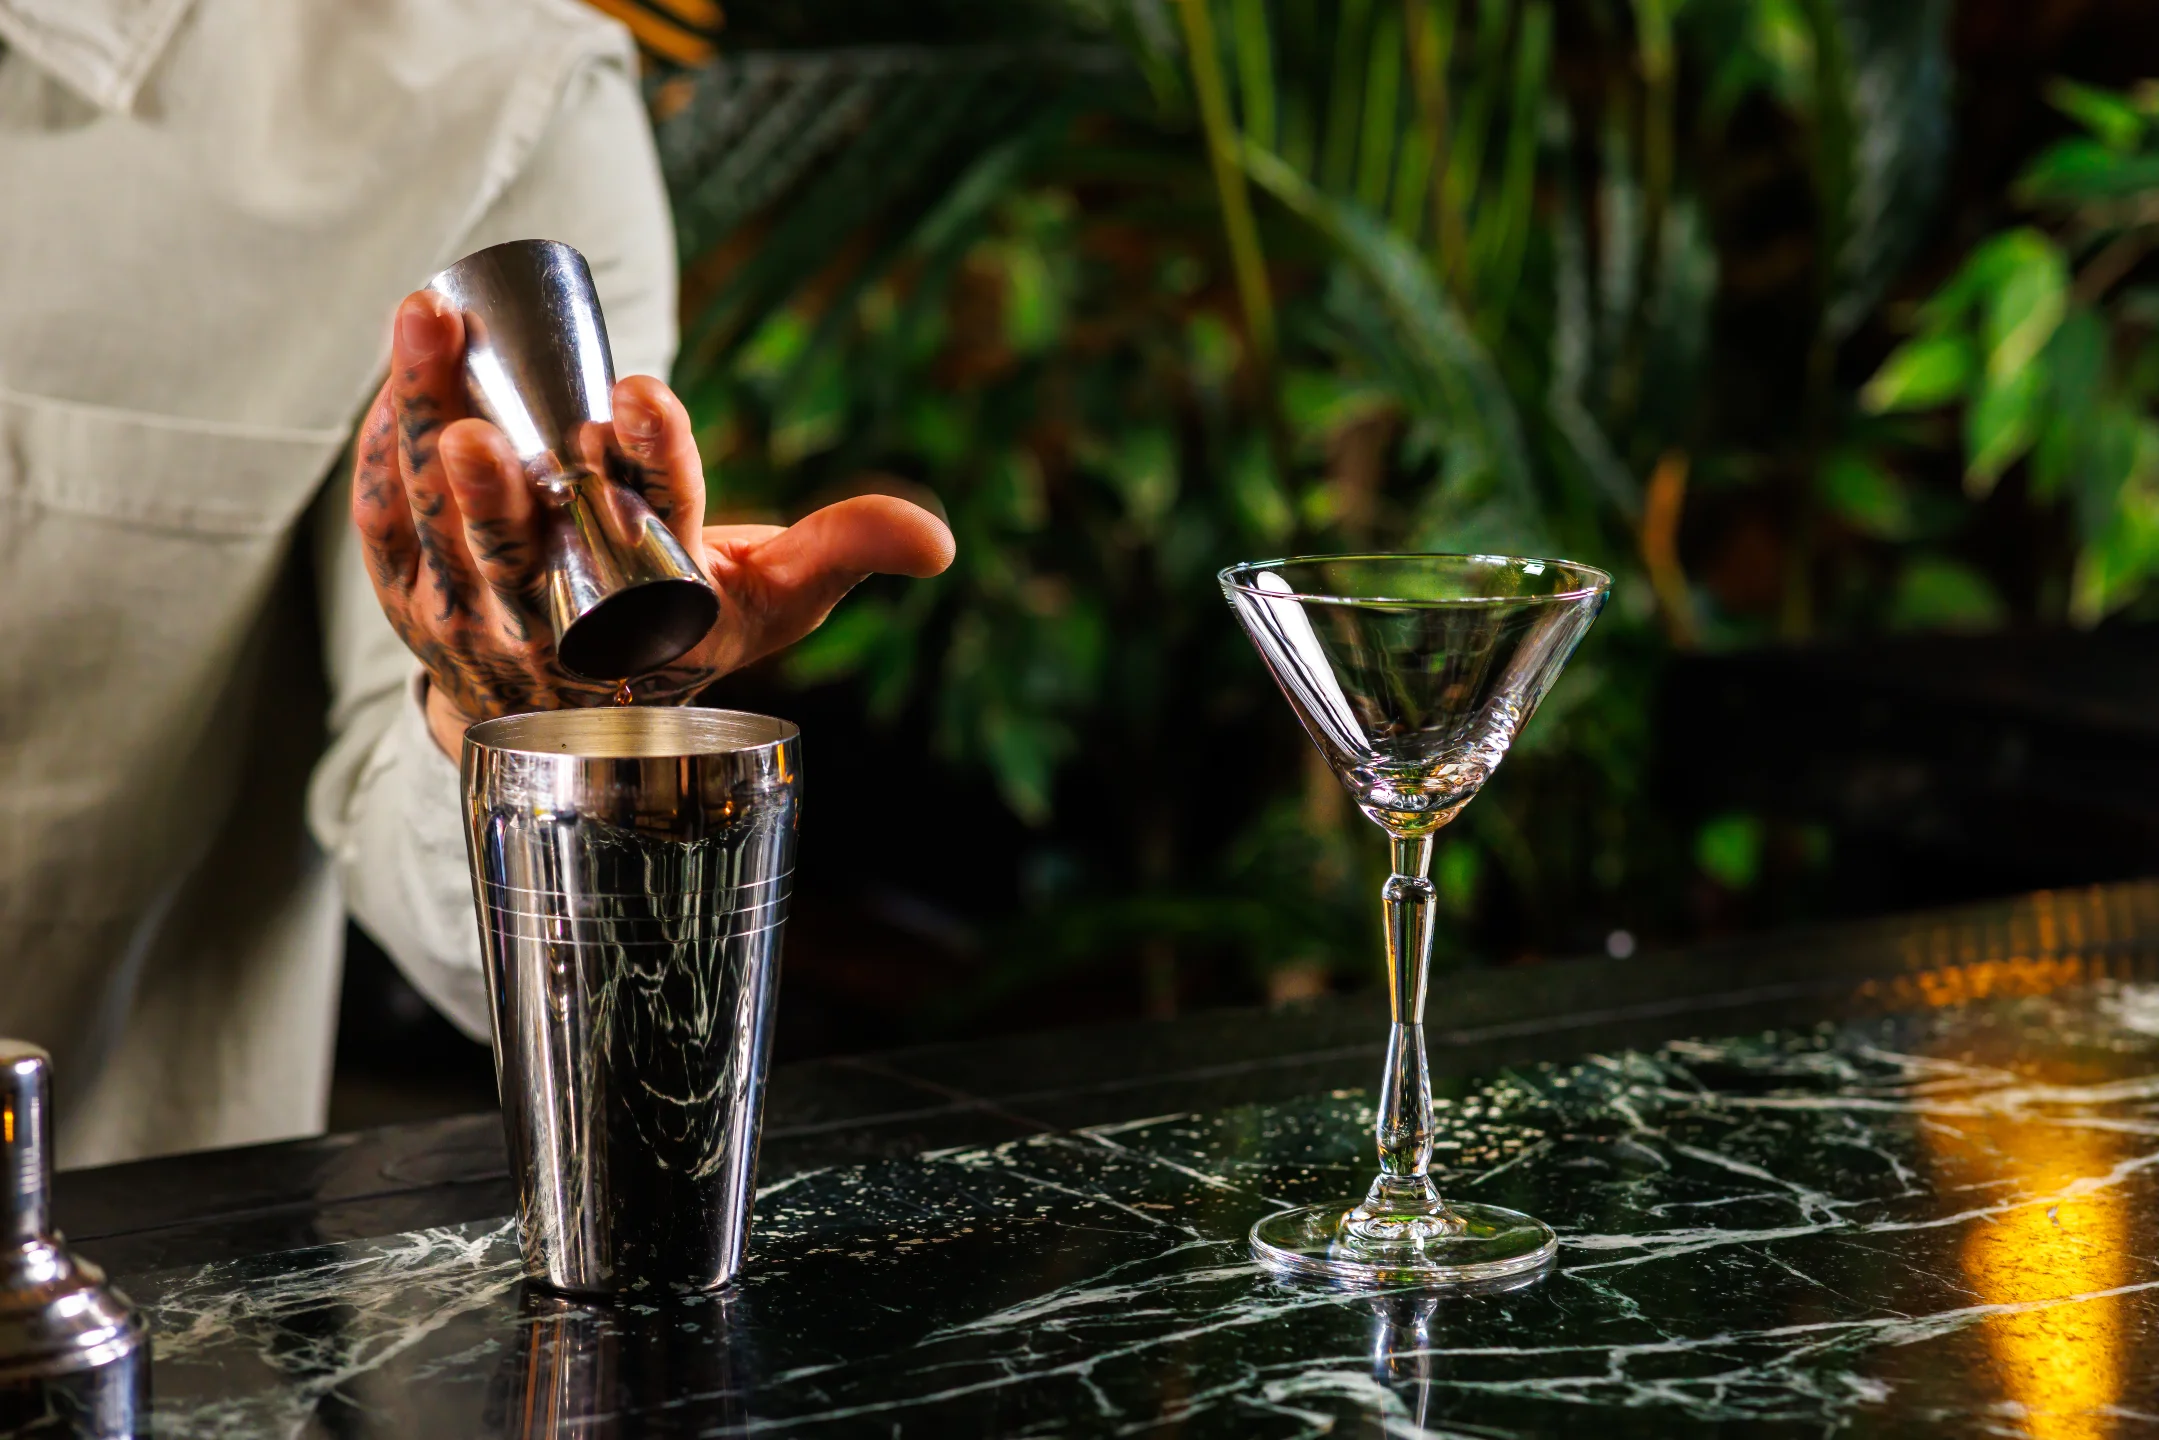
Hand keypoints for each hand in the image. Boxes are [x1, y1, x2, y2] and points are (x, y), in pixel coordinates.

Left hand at [353, 291, 954, 756]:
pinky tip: (394, 376)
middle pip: (518, 552)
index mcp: (655, 617)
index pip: (654, 531)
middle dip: (496, 490)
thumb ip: (846, 549)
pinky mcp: (413, 600)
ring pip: (438, 524)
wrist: (572, 714)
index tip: (641, 394)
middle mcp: (555, 631)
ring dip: (423, 426)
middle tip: (483, 425)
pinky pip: (388, 527)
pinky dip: (383, 455)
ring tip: (426, 324)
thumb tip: (939, 541)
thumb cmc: (680, 629)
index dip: (651, 464)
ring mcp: (474, 619)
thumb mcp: (773, 597)